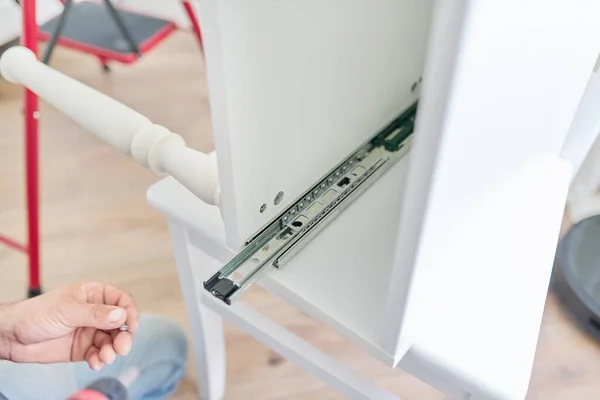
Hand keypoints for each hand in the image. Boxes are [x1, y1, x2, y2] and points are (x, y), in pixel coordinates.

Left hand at [0, 280, 138, 370]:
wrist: (13, 337)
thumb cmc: (36, 314)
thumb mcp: (68, 310)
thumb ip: (95, 314)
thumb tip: (121, 315)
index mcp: (94, 294)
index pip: (121, 300)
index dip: (130, 312)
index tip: (132, 326)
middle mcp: (96, 312)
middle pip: (120, 323)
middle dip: (123, 336)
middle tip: (121, 348)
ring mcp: (90, 330)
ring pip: (112, 340)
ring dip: (112, 350)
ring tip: (105, 357)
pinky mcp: (84, 348)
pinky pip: (100, 354)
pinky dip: (100, 359)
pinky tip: (96, 362)